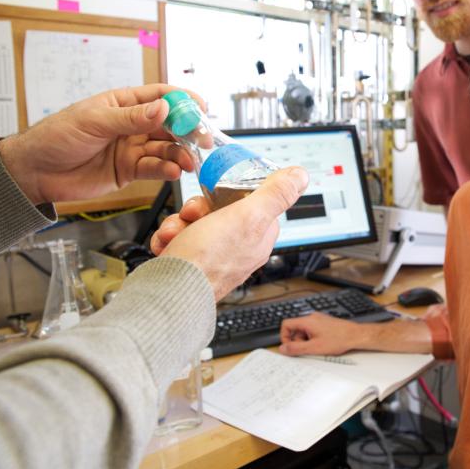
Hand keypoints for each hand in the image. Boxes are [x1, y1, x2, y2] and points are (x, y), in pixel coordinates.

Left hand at [0, 84, 203, 203]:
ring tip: (187, 161)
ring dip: (180, 154)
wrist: (36, 172)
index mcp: (124, 103)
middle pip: (170, 124)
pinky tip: (172, 171)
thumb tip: (163, 108)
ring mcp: (133, 148)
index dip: (183, 101)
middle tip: (202, 140)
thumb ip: (131, 118)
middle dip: (188, 131)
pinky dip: (166, 170)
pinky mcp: (130, 170)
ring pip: (166, 148)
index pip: (160, 96)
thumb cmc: (56, 137)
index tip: (201, 108)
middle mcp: (133, 125)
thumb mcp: (93, 121)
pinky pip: (154, 168)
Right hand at [159, 167, 308, 299]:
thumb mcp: (248, 216)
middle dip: (199, 208)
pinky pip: (179, 239)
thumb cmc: (209, 260)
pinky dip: (169, 238)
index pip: (251, 202)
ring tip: (177, 233)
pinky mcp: (191, 263)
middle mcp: (239, 249)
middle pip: (219, 210)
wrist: (170, 292)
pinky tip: (168, 244)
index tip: (219, 193)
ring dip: (180, 223)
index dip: (232, 193)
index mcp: (259, 237)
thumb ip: (275, 194)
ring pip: (195, 222)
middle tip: (194, 215)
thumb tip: (301, 176)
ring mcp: (214, 257)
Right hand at [279, 312, 365, 355]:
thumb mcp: (314, 348)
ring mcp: (318, 320)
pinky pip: (312, 331)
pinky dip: (313, 339)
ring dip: (306, 341)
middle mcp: (312, 318)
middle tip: (307, 350)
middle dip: (297, 341)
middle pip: (295, 329)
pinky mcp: (324, 324)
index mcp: (307, 321)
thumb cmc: (339, 339)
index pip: (286, 324)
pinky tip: (322, 345)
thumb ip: (296, 348)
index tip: (289, 347)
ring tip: (317, 348)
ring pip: (304, 331)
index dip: (284, 336)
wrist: (355, 335)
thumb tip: (283, 348)